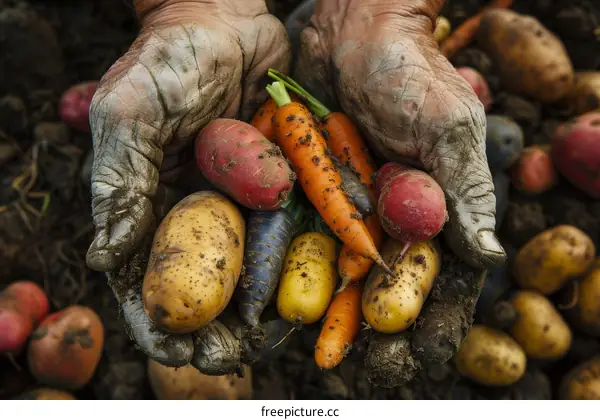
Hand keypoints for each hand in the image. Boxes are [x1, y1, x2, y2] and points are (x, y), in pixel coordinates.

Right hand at [85, 0, 289, 366]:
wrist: (229, 16)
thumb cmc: (170, 58)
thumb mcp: (132, 112)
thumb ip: (120, 183)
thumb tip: (106, 261)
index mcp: (149, 204)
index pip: (147, 276)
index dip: (161, 319)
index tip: (184, 350)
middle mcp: (194, 211)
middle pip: (204, 284)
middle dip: (218, 325)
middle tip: (237, 354)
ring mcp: (238, 202)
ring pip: (252, 267)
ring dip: (265, 305)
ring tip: (277, 335)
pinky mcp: (277, 185)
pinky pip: (292, 227)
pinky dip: (304, 256)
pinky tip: (319, 284)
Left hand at [294, 0, 505, 385]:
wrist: (350, 27)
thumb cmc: (408, 69)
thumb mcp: (446, 125)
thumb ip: (464, 188)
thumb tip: (486, 255)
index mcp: (431, 206)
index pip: (435, 274)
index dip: (425, 317)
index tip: (410, 355)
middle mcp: (388, 213)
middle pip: (382, 285)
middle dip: (370, 329)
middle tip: (356, 370)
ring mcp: (346, 204)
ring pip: (337, 269)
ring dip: (327, 313)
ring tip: (313, 352)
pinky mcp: (308, 187)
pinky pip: (297, 236)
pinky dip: (288, 269)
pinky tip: (274, 303)